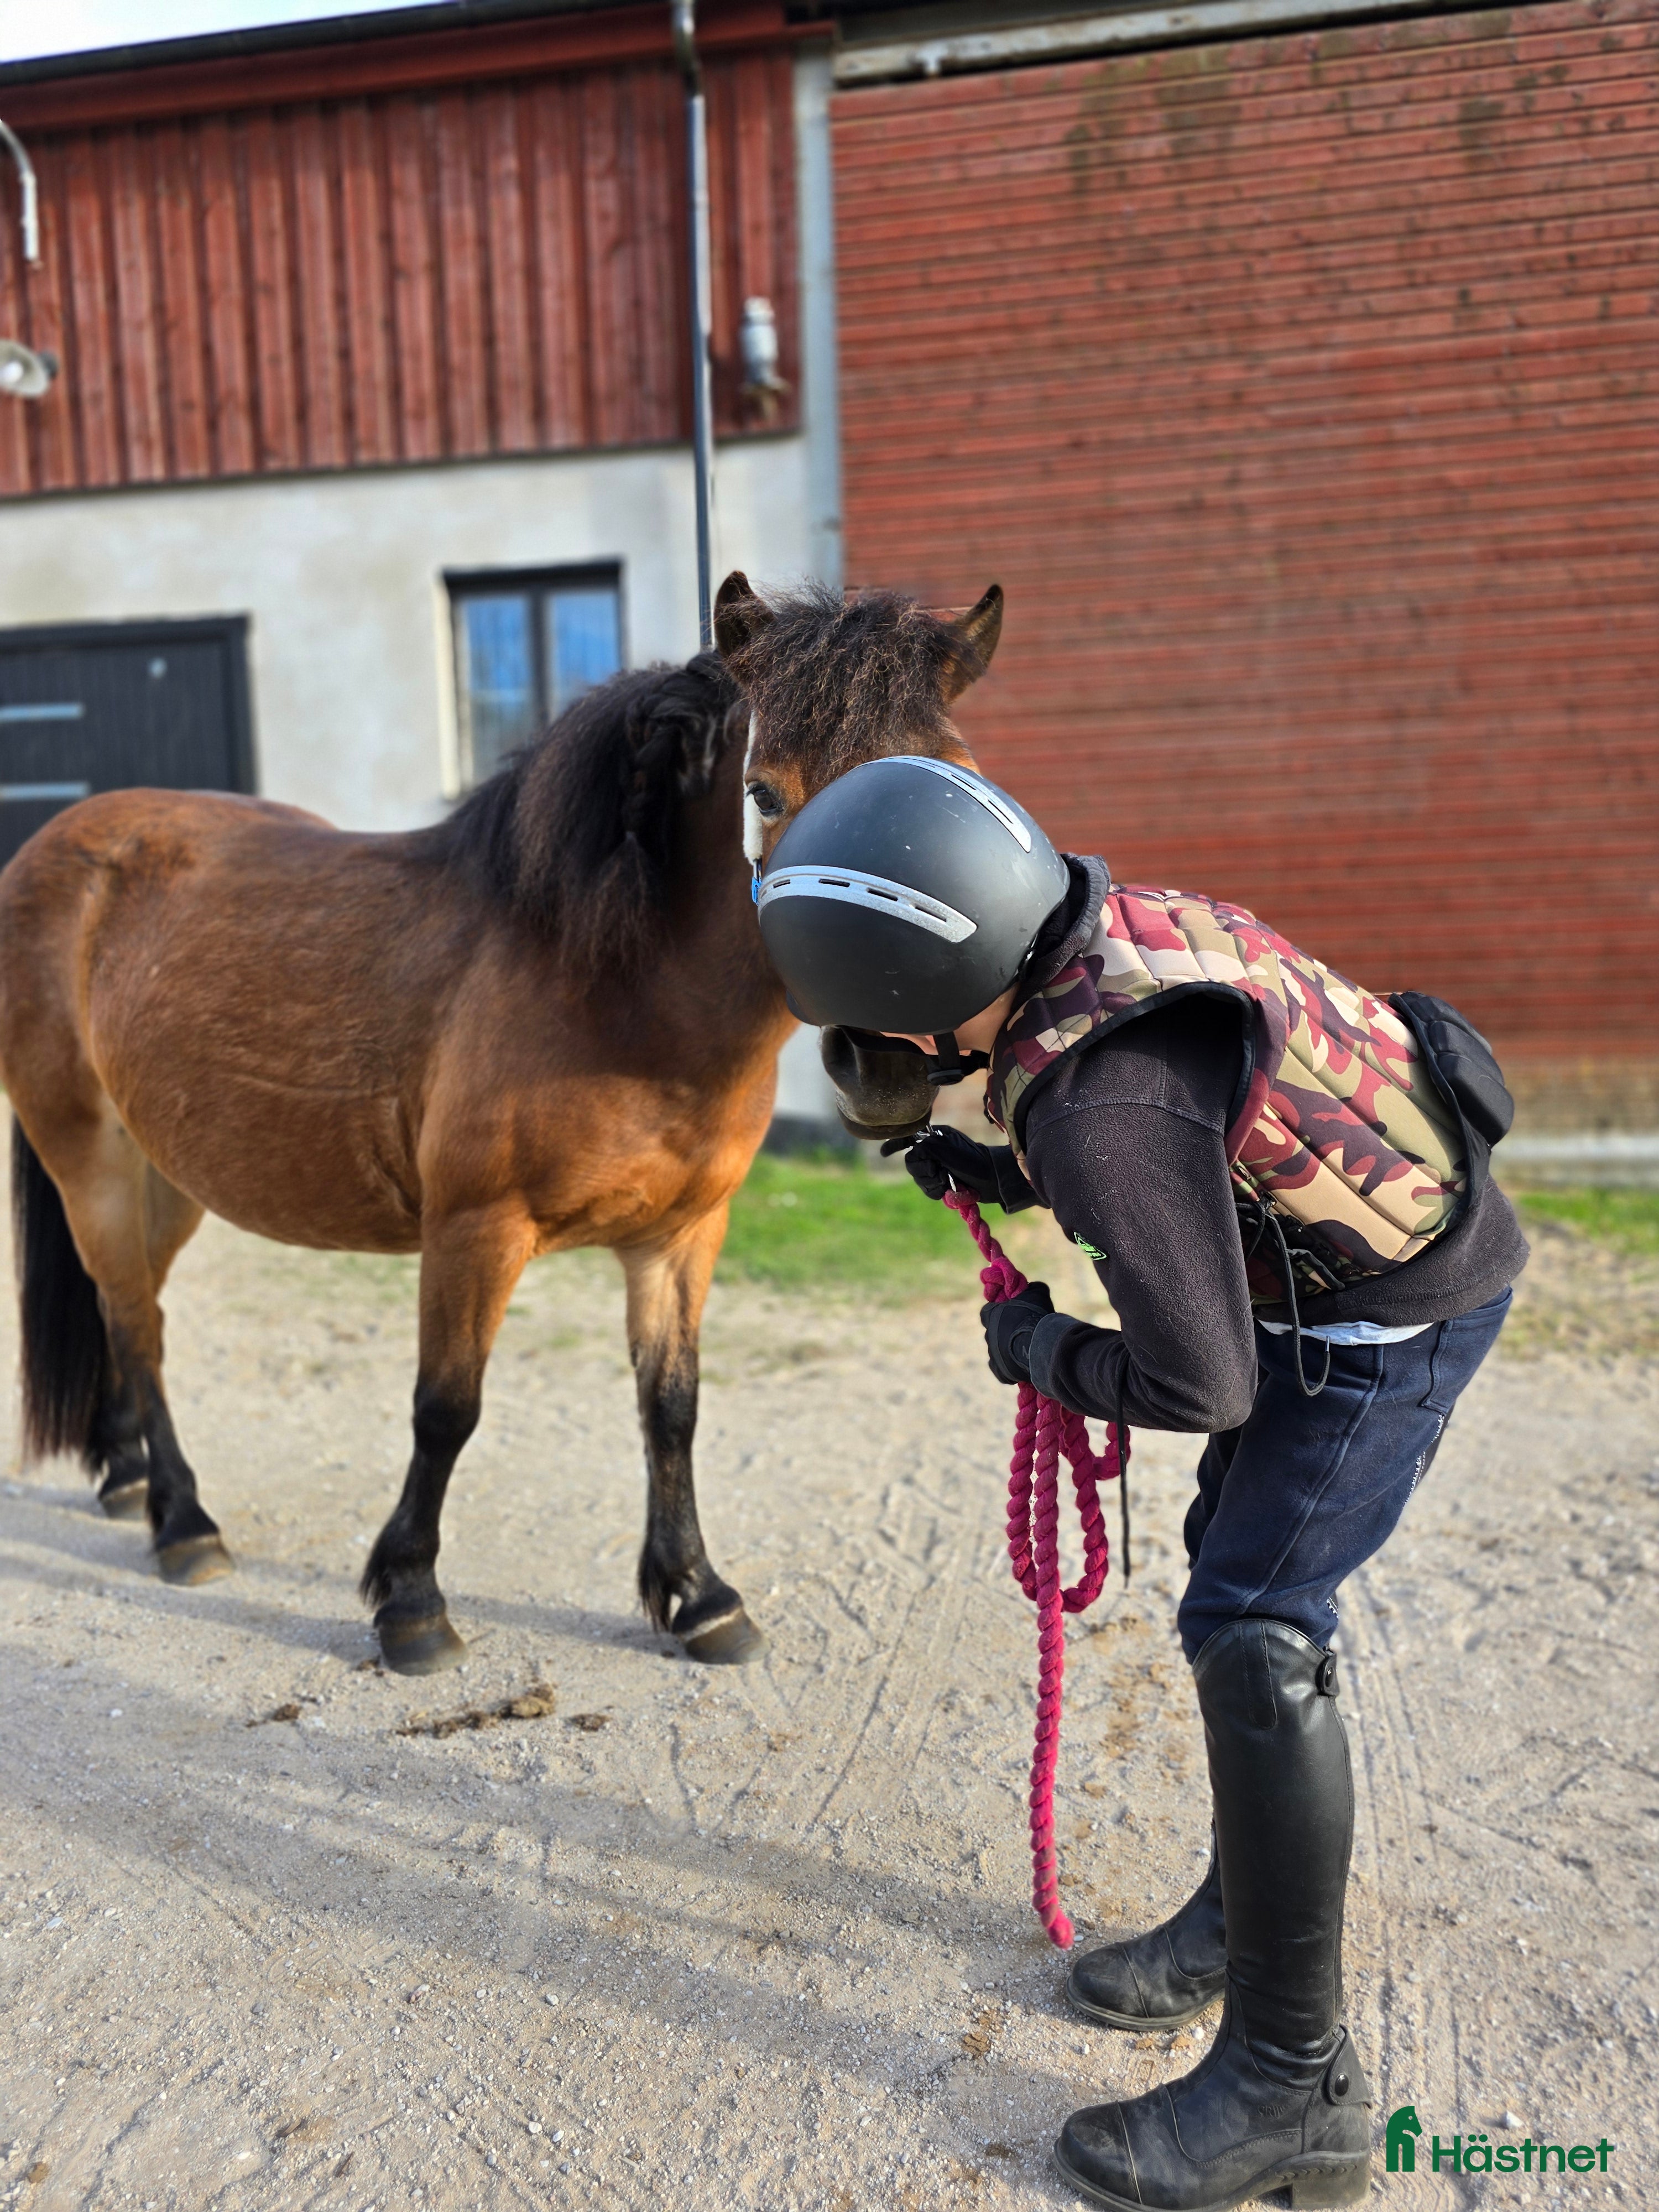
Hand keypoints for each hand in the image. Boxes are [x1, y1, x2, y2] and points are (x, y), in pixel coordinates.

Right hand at [884, 1126, 1035, 1210]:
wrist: (993, 1179)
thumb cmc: (973, 1160)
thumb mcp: (948, 1148)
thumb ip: (926, 1146)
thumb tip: (914, 1150)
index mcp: (935, 1138)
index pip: (909, 1138)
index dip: (895, 1144)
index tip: (884, 1153)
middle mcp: (934, 1151)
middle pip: (912, 1163)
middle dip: (923, 1171)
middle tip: (938, 1172)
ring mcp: (938, 1168)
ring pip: (919, 1179)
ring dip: (932, 1183)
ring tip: (947, 1182)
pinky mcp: (943, 1183)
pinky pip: (928, 1190)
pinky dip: (937, 1192)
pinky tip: (948, 1191)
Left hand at [980, 1281, 1054, 1384]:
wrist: (1039, 1344)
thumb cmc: (1035, 1316)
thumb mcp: (1037, 1293)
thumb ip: (1032, 1289)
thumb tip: (1031, 1287)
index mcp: (990, 1315)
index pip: (988, 1312)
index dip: (999, 1312)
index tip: (1012, 1314)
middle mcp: (988, 1335)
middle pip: (994, 1333)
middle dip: (1006, 1333)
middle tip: (1023, 1333)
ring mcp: (992, 1354)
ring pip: (999, 1352)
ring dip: (1009, 1350)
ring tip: (1027, 1350)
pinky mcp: (999, 1371)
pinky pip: (1002, 1369)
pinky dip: (1011, 1367)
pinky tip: (1024, 1365)